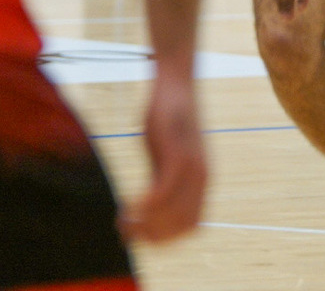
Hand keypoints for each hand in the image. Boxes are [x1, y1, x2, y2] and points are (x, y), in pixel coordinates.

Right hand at [119, 72, 206, 244]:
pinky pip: (165, 189)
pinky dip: (147, 205)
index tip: (139, 237)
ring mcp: (191, 166)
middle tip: (125, 232)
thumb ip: (161, 180)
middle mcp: (201, 177)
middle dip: (153, 238)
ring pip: (174, 214)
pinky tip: (127, 205)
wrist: (176, 84)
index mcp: (201, 181)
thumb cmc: (168, 120)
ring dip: (146, 225)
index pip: (192, 227)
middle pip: (184, 227)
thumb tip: (148, 208)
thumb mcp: (164, 156)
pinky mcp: (177, 152)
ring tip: (123, 222)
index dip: (166, 240)